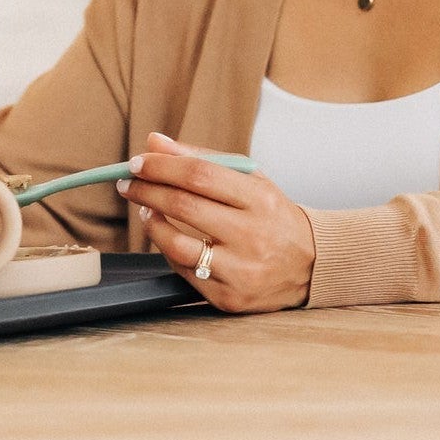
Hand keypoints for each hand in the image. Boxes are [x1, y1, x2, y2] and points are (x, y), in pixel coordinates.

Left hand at [116, 131, 314, 312]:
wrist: (310, 266)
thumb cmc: (272, 216)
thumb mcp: (250, 180)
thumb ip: (202, 158)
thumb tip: (155, 142)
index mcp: (261, 199)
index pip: (199, 174)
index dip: (162, 167)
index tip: (138, 162)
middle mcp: (253, 235)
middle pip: (184, 206)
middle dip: (147, 190)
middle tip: (128, 183)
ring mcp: (241, 270)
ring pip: (177, 245)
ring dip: (150, 223)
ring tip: (144, 210)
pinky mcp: (230, 297)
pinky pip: (185, 272)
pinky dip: (168, 251)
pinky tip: (166, 238)